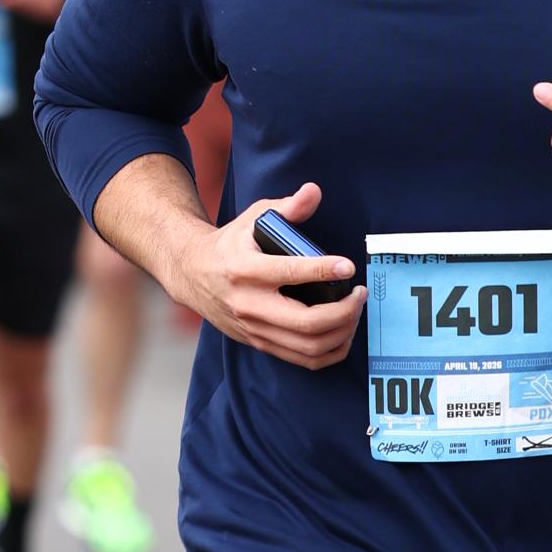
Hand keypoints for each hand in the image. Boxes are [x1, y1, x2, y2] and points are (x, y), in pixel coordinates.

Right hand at [175, 183, 362, 370]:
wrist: (192, 274)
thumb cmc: (230, 245)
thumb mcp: (252, 218)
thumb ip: (286, 207)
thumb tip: (314, 191)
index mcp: (246, 270)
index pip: (290, 274)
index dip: (324, 270)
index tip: (348, 266)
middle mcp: (249, 304)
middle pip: (306, 323)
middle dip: (344, 311)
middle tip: (359, 293)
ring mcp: (254, 328)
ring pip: (309, 347)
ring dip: (342, 332)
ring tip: (355, 311)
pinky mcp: (259, 342)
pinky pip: (303, 360)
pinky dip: (330, 351)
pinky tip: (343, 332)